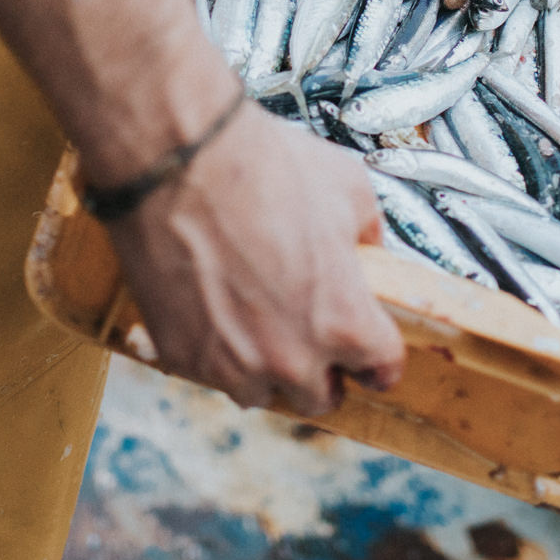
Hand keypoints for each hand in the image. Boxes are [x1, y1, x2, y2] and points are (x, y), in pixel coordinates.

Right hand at [102, 107, 406, 415]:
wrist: (176, 162)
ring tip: (254, 322)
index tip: (370, 353)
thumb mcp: (347, 186)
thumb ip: (367, 232)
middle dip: (321, 370)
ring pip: (260, 393)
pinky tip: (211, 306)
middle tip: (308, 333)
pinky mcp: (182, 356)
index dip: (378, 356)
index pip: (382, 369)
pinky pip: (208, 373)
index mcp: (344, 321)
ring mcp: (233, 363)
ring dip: (264, 368)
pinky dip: (213, 350)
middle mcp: (291, 356)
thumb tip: (365, 244)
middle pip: (321, 398)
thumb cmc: (258, 168)